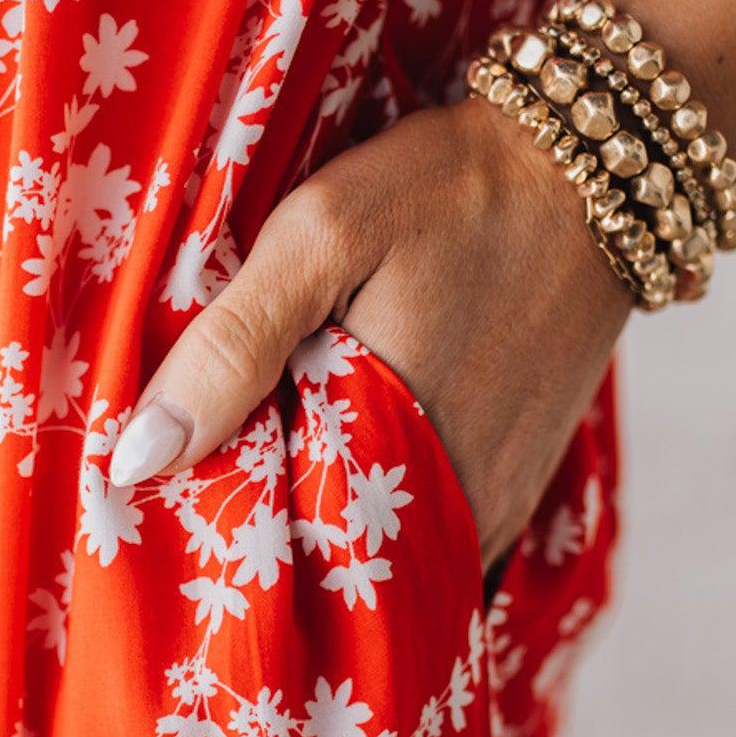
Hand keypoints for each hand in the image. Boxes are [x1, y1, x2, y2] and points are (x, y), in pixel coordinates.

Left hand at [108, 95, 632, 567]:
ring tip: (261, 459)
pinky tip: (333, 448)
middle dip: (260, 534)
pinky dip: (374, 507)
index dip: (207, 534)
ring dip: (318, 521)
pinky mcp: (514, 487)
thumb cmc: (454, 191)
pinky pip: (424, 531)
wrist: (599, 167)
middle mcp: (451, 513)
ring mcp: (490, 508)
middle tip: (196, 478)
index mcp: (388, 466)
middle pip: (325, 569)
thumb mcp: (327, 234)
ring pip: (376, 556)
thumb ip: (232, 344)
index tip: (154, 506)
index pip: (269, 560)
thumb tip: (136, 459)